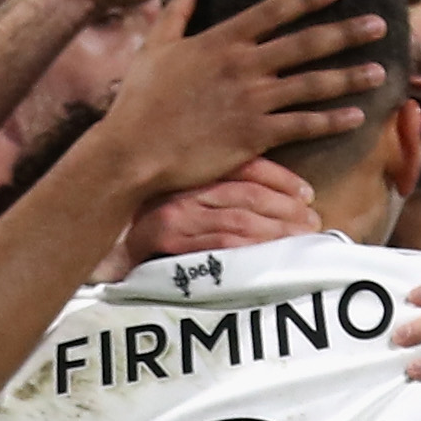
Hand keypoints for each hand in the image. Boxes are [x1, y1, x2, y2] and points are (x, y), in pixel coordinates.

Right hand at [93, 0, 384, 199]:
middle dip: (346, 32)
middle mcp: (244, 65)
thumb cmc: (140, 101)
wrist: (135, 148)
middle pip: (306, 43)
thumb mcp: (155, 47)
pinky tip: (356, 116)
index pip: (274, 11)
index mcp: (222, 40)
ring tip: (380, 72)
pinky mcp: (255, 135)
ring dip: (349, 77)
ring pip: (312, 84)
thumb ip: (176, 13)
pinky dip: (331, 120)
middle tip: (380, 25)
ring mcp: (252, 100)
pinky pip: (303, 125)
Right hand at [119, 160, 320, 268]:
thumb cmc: (151, 226)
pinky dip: (253, 249)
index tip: (307, 193)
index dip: (281, 178)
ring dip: (278, 230)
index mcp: (190, 168)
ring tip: (303, 238)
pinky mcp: (171, 243)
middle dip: (286, 207)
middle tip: (313, 221)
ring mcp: (176, 215)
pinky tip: (273, 253)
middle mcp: (184, 188)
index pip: (243, 167)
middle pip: (247, 192)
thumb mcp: (182, 196)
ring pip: (240, 219)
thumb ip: (216, 188)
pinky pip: (222, 245)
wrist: (107, 254)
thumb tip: (266, 194)